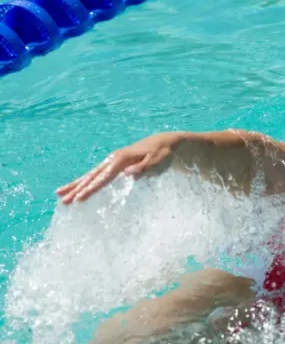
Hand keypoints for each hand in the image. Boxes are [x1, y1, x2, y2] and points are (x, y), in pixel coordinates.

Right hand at [55, 132, 180, 204]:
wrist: (165, 142)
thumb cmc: (162, 153)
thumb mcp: (157, 161)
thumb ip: (143, 168)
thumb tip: (127, 174)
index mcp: (122, 159)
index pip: (104, 177)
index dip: (92, 188)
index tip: (80, 198)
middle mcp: (113, 159)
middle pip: (92, 176)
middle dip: (77, 189)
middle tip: (64, 201)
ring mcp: (112, 160)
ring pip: (91, 174)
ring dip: (76, 185)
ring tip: (60, 195)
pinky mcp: (114, 163)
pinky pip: (96, 173)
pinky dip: (85, 180)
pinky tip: (77, 187)